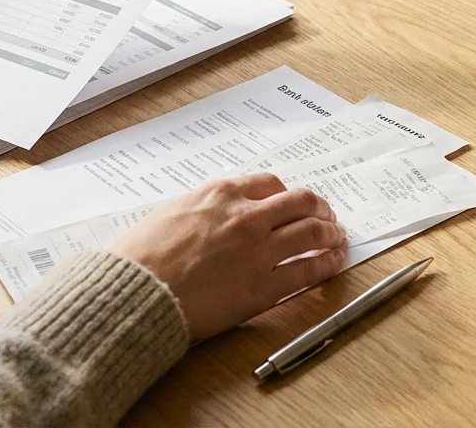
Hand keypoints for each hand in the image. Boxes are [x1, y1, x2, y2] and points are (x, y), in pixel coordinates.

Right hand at [110, 173, 347, 340]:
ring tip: (337, 238)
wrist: (138, 292)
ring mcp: (259, 251)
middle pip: (301, 202)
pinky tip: (332, 264)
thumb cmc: (141, 256)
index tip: (294, 202)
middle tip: (326, 217)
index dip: (288, 194)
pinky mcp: (264, 287)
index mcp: (221, 194)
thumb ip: (202, 207)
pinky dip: (327, 264)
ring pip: (312, 232)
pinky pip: (309, 271)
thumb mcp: (171, 212)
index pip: (270, 184)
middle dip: (319, 208)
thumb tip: (217, 212)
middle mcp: (246, 216)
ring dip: (331, 233)